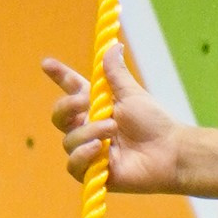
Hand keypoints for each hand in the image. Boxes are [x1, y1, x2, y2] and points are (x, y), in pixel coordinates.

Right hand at [44, 43, 182, 190]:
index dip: (59, 76)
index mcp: (97, 107)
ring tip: (112, 129)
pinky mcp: (94, 172)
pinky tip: (99, 148)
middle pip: (59, 116)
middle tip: (85, 102)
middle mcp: (89, 128)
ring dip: (89, 131)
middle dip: (67, 106)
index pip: (72, 90)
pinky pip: (74, 164)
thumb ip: (116, 73)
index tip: (47, 63)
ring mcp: (90, 150)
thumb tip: (112, 45)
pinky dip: (83, 155)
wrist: (171, 152)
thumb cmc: (155, 123)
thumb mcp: (132, 94)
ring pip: (68, 140)